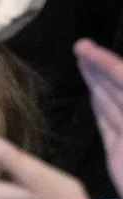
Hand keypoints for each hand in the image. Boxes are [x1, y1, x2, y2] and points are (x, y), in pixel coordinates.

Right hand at [76, 38, 122, 192]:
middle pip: (119, 88)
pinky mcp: (119, 152)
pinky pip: (107, 122)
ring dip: (97, 79)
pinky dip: (99, 104)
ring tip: (81, 58)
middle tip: (80, 46)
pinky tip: (92, 91)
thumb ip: (113, 112)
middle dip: (101, 66)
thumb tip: (112, 86)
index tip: (86, 48)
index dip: (109, 64)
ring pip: (112, 101)